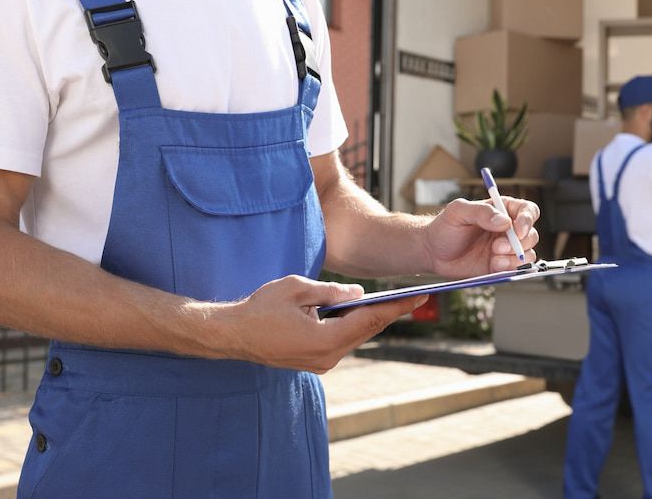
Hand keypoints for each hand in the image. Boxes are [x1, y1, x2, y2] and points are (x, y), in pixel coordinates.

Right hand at [218, 276, 426, 372]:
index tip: (418, 297)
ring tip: (395, 302)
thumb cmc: (261, 308)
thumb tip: (359, 293)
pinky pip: (342, 341)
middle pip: (366, 330)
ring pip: (355, 336)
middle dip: (390, 312)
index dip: (396, 307)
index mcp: (325, 340)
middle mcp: (327, 357)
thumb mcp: (298, 289)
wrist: (233, 334)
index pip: (369, 320)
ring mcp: (321, 363)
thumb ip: (331, 292)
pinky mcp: (315, 361)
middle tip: (414, 296)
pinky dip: (354, 325)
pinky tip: (363, 311)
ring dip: (371, 319)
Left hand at [422, 197, 539, 277]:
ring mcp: (505, 249)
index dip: (528, 220)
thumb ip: (481, 212)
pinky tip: (493, 265)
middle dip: (519, 243)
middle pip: (531, 235)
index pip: (527, 211)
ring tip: (494, 258)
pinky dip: (509, 269)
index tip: (518, 230)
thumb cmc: (444, 227)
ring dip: (515, 258)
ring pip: (527, 254)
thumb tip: (504, 221)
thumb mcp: (458, 212)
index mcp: (501, 210)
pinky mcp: (500, 266)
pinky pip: (516, 269)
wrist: (432, 252)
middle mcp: (507, 229)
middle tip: (498, 246)